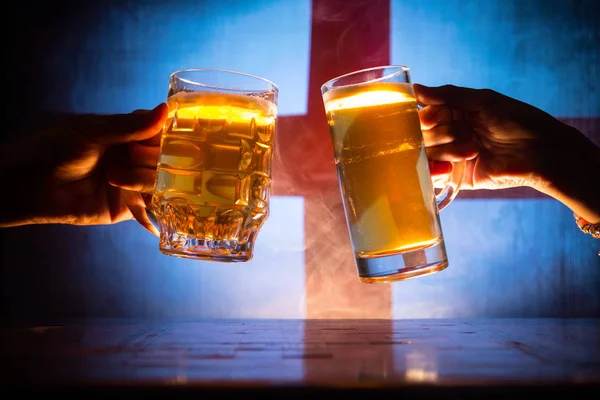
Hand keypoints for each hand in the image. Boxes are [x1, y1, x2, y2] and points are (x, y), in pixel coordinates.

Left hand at [1, 104, 167, 230]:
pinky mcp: (127, 207)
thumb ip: (129, 125)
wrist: (28, 185)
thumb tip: (165, 110)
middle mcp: (134, 158)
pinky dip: (155, 209)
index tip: (165, 136)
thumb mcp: (92, 131)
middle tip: (130, 156)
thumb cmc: (53, 149)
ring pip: (160, 181)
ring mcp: (132, 183)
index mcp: (127, 134)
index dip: (166, 134)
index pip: (161, 132)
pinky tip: (156, 204)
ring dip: (143, 179)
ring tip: (113, 177)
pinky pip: (151, 209)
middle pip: (165, 158)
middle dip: (152, 157)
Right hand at [415, 84, 599, 221]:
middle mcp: (451, 134)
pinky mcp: (458, 178)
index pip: (424, 115)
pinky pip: (434, 177)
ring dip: (445, 152)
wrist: (542, 153)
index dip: (425, 118)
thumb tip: (414, 88)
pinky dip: (436, 172)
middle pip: (423, 136)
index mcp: (456, 113)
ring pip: (427, 155)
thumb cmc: (517, 120)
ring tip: (471, 152)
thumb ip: (448, 95)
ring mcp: (453, 157)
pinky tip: (450, 168)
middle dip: (440, 135)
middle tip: (461, 135)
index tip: (433, 119)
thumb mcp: (483, 101)